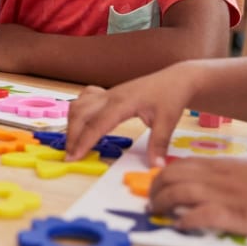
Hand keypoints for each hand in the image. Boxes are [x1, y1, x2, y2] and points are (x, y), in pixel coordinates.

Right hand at [65, 64, 194, 163]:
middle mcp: (110, 96)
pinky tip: (81, 122)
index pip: (97, 123)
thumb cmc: (171, 96)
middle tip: (71, 155)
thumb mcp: (168, 122)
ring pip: (78, 104)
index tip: (74, 156)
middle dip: (72, 135)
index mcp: (123, 102)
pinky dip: (77, 110)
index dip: (84, 141)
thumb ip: (158, 144)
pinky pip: (84, 98)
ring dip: (72, 123)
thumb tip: (156, 167)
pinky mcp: (108, 94)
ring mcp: (107, 93)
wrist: (175, 79)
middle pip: (80, 113)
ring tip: (73, 143)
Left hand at [150, 158, 246, 237]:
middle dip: (155, 187)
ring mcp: (227, 195)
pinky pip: (202, 215)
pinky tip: (179, 225)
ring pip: (181, 192)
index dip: (163, 174)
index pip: (182, 164)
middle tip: (150, 201)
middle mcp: (220, 177)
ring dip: (162, 202)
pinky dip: (186, 220)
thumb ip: (228, 176)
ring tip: (155, 212)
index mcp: (224, 166)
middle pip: (174, 175)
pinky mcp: (236, 215)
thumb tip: (206, 184)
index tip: (155, 185)